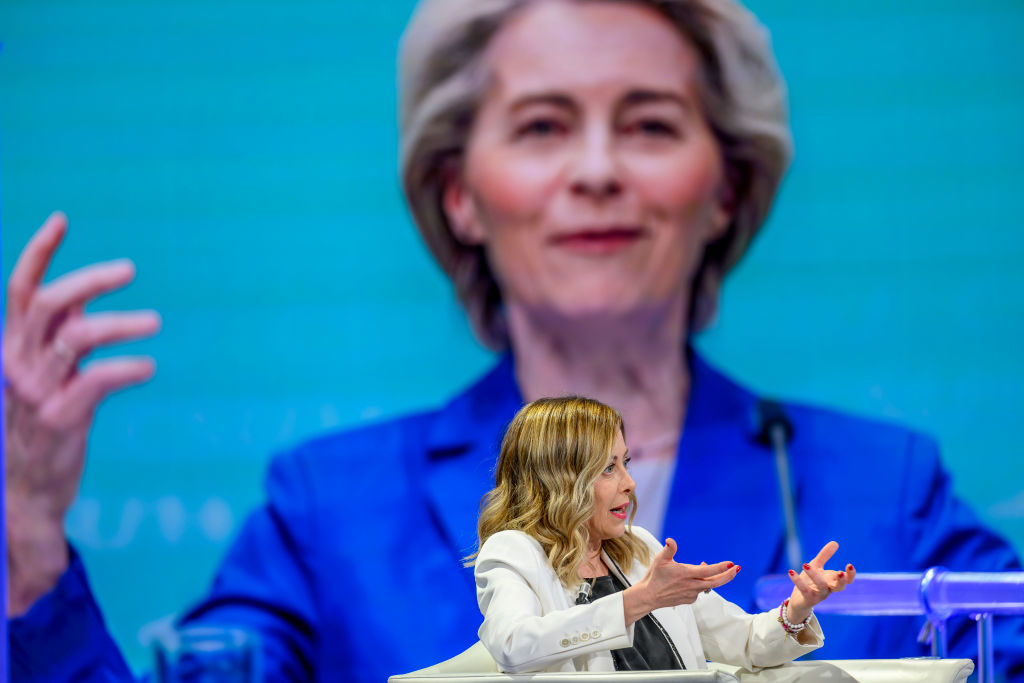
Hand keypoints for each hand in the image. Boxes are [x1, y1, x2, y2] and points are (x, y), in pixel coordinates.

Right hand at [4, 212, 159, 615]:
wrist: (29, 491)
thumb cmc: (43, 424)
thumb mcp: (45, 373)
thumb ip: (58, 336)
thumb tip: (82, 301)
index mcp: (11, 347)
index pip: (19, 290)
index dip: (38, 252)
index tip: (62, 218)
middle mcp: (17, 363)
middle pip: (47, 303)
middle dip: (89, 279)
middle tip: (130, 269)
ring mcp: (37, 391)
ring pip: (77, 337)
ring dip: (121, 324)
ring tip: (155, 323)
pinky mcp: (61, 418)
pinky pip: (97, 379)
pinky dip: (127, 368)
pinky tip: (148, 368)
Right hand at [622, 538, 739, 625]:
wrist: (649, 596)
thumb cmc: (654, 576)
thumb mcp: (660, 559)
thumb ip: (668, 549)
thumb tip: (670, 540)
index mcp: (686, 574)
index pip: (709, 571)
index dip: (721, 567)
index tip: (732, 564)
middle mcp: (692, 585)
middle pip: (716, 582)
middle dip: (728, 575)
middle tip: (737, 569)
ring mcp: (691, 594)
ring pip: (707, 586)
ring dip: (711, 577)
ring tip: (707, 568)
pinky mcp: (689, 600)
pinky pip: (699, 592)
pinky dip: (700, 584)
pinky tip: (692, 580)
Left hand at [785, 541, 854, 623]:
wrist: (798, 600)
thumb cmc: (810, 582)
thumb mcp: (817, 566)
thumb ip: (825, 556)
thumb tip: (835, 542)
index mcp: (832, 581)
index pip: (847, 580)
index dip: (850, 575)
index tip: (850, 565)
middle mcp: (828, 589)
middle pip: (839, 587)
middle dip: (841, 581)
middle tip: (841, 573)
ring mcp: (819, 595)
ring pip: (821, 586)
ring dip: (814, 575)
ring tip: (805, 564)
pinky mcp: (808, 599)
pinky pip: (804, 590)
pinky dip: (797, 581)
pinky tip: (791, 571)